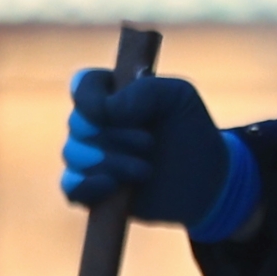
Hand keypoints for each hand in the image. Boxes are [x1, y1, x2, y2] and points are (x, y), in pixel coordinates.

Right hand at [61, 68, 245, 235]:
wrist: (206, 181)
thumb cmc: (192, 132)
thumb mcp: (178, 98)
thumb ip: (143, 90)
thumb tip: (106, 110)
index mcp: (113, 94)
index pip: (83, 85)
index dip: (89, 98)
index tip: (111, 111)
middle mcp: (95, 124)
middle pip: (77, 123)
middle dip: (114, 136)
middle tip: (149, 144)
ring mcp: (90, 158)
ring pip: (74, 155)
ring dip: (111, 163)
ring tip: (146, 170)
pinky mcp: (91, 191)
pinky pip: (70, 187)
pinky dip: (88, 186)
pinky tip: (113, 188)